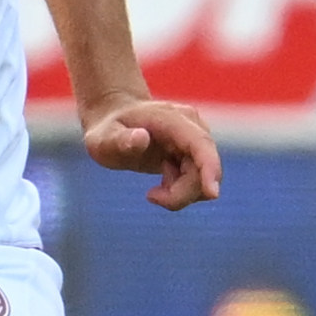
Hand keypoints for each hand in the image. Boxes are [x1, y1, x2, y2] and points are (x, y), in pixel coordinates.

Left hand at [78, 92, 221, 209]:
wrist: (114, 119)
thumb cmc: (107, 129)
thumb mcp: (103, 138)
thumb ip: (120, 140)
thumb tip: (141, 138)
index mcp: (172, 119)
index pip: (200, 144)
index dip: (210, 168)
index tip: (212, 193)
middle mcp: (191, 126)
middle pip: (204, 167)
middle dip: (182, 193)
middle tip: (151, 196)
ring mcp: (194, 140)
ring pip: (204, 178)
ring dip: (180, 193)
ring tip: (152, 192)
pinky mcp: (193, 154)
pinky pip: (198, 181)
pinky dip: (180, 191)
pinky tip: (160, 185)